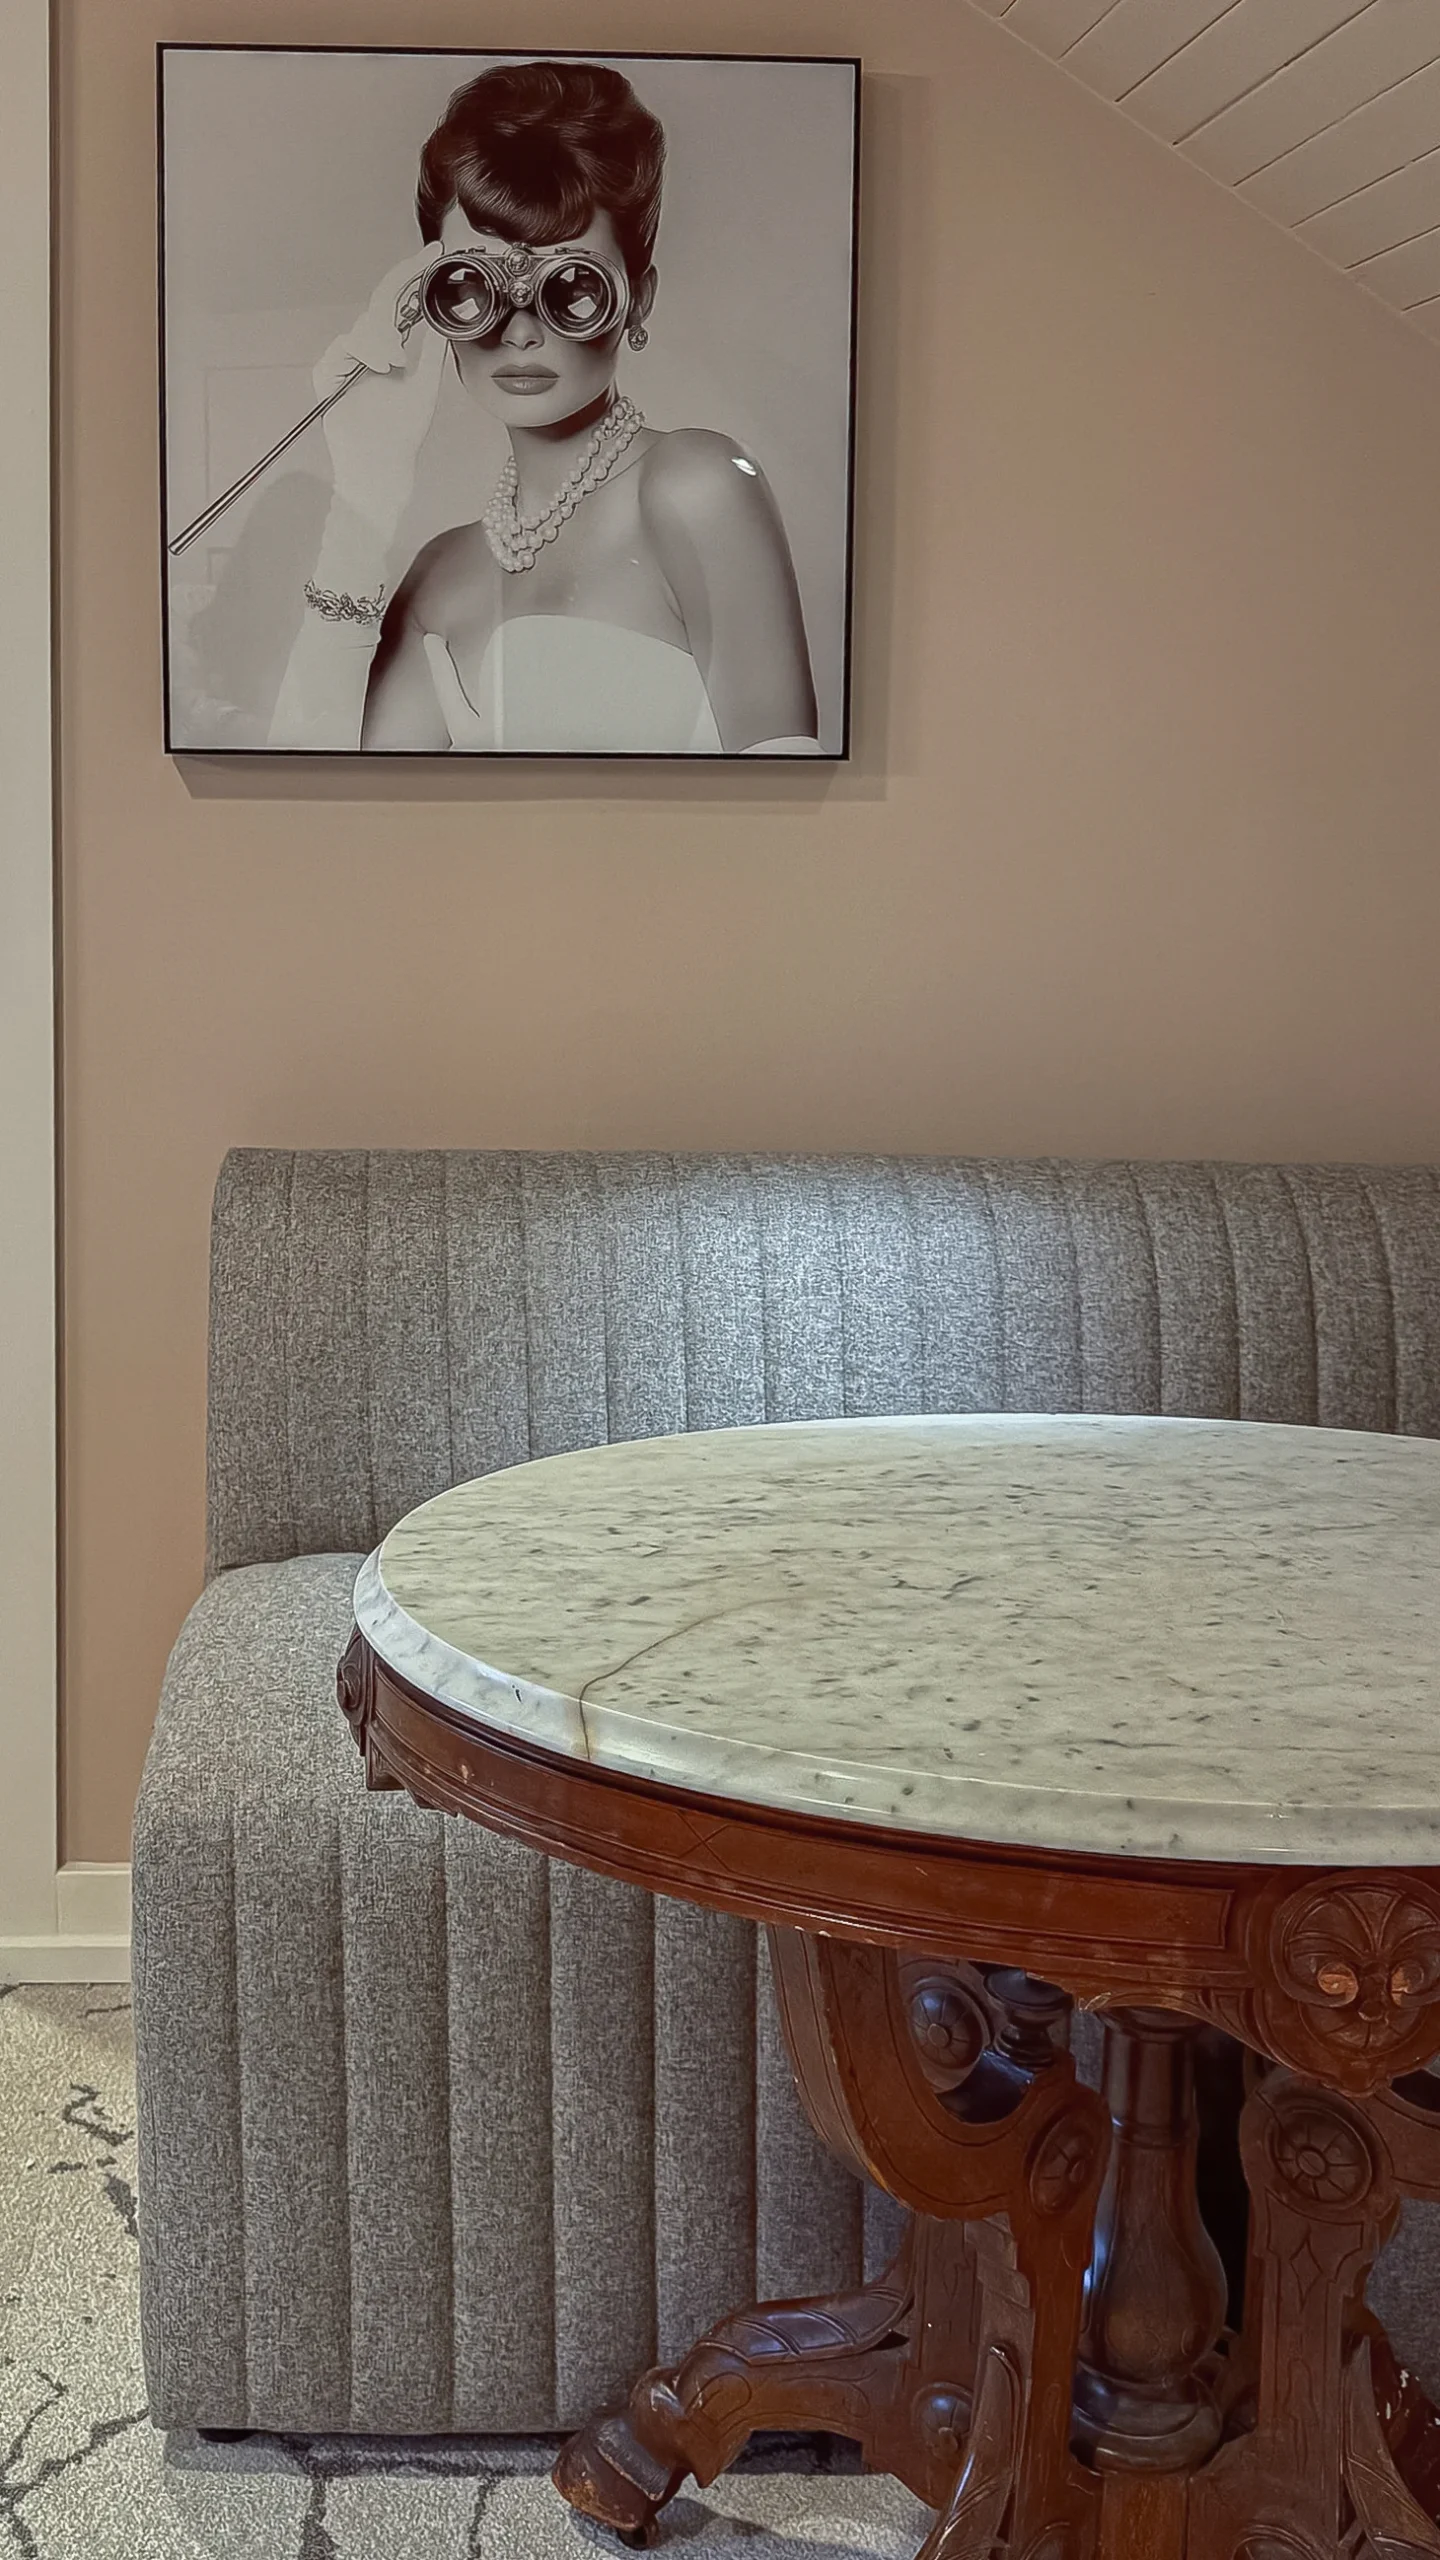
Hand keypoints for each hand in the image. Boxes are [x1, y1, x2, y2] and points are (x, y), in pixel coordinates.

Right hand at [315, 248, 447, 540]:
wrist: (382, 465)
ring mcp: (344, 361)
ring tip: (396, 364)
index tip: (434, 250)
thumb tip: (445, 318)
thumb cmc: (404, 432)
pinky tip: (380, 368)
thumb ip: (433, 351)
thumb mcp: (427, 384)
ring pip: (364, 327)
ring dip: (383, 340)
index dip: (413, 273)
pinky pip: (344, 348)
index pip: (398, 302)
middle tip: (422, 273)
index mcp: (389, 348)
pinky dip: (364, 354)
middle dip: (401, 289)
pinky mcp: (327, 376)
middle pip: (379, 304)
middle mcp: (366, 350)